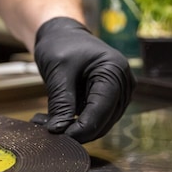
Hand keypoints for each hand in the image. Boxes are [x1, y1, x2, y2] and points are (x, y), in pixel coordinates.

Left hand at [33, 17, 134, 142]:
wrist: (62, 34)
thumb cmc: (60, 44)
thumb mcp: (57, 71)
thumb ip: (61, 102)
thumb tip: (59, 131)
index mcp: (114, 70)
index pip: (102, 109)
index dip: (82, 128)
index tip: (61, 137)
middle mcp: (123, 82)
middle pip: (105, 120)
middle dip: (78, 129)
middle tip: (49, 130)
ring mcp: (120, 91)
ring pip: (102, 123)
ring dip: (77, 128)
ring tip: (48, 122)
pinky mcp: (111, 98)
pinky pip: (97, 117)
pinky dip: (79, 121)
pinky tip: (57, 119)